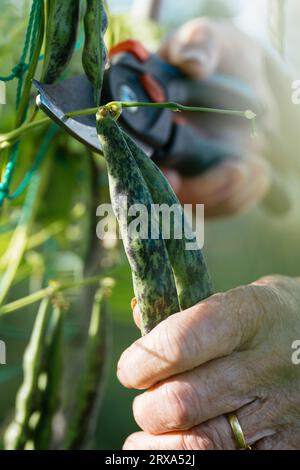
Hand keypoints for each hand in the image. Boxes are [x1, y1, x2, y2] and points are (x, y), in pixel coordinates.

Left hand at [118, 276, 299, 449]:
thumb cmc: (271, 318)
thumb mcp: (240, 298)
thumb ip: (190, 311)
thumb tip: (139, 321)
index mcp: (250, 315)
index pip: (181, 343)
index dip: (143, 360)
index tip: (132, 368)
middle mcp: (266, 365)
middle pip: (182, 401)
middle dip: (148, 406)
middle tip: (146, 398)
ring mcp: (279, 411)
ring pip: (200, 444)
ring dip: (159, 441)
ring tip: (148, 431)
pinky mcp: (286, 446)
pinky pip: (224, 462)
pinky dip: (187, 457)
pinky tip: (173, 446)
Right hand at [158, 19, 273, 215]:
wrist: (235, 71)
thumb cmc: (212, 54)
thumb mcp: (205, 39)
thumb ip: (197, 45)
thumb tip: (191, 63)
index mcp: (145, 124)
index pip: (136, 161)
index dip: (150, 176)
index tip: (173, 176)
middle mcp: (161, 154)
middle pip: (168, 195)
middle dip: (202, 190)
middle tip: (235, 169)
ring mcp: (186, 172)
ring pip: (198, 206)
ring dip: (227, 193)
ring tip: (251, 165)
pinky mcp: (211, 184)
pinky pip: (224, 205)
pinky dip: (244, 194)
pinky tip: (256, 169)